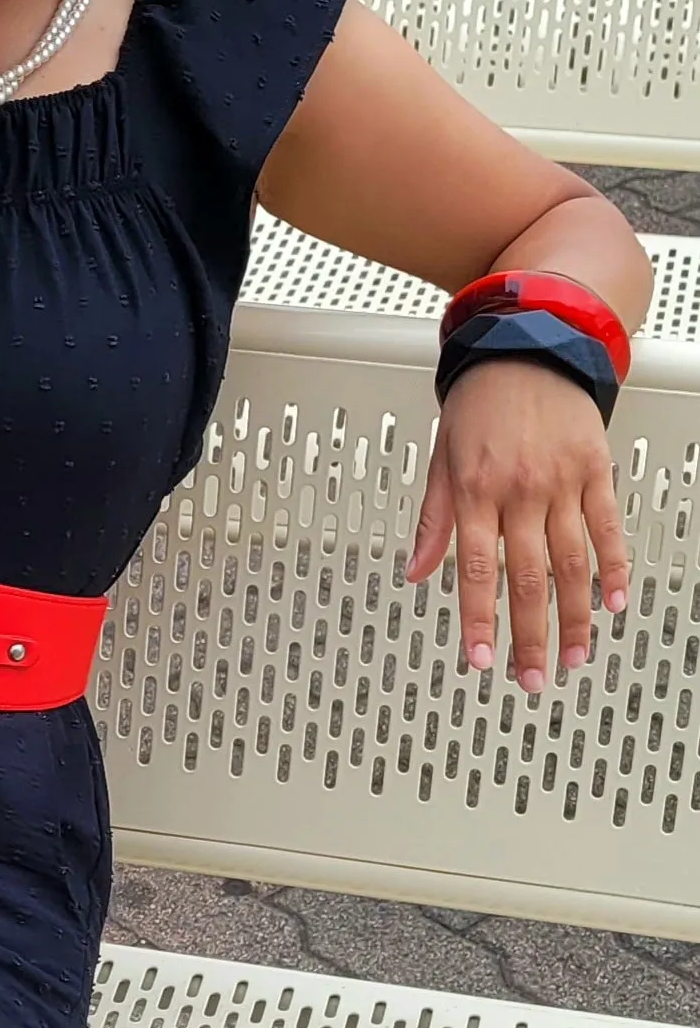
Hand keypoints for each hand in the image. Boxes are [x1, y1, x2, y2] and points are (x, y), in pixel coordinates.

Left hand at [406, 359, 629, 695]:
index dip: (479, 620)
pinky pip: (607, 530)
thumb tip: (415, 571)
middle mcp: (519, 491)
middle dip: (529, 636)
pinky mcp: (595, 473)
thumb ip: (434, 520)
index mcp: (474, 490)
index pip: (474, 570)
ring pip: (571, 565)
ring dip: (572, 618)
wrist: (527, 348)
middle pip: (527, 579)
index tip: (481, 660)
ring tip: (571, 657)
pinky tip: (613, 604)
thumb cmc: (479, 403)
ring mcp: (561, 483)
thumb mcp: (442, 458)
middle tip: (529, 679)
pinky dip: (613, 570)